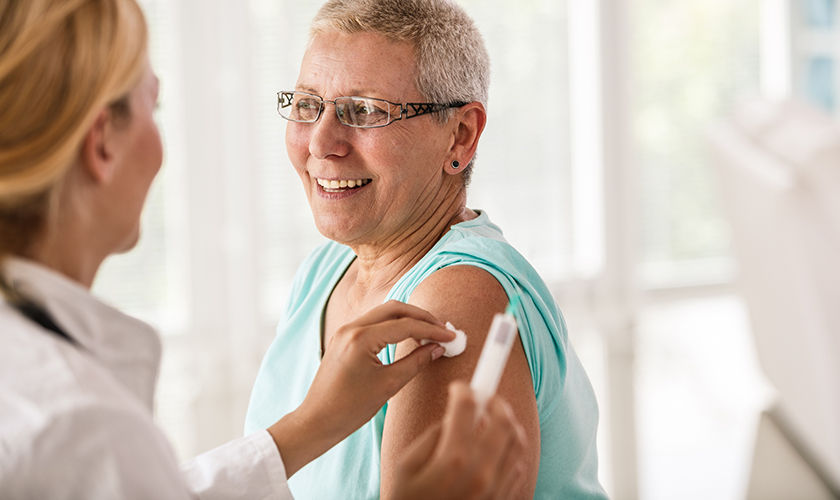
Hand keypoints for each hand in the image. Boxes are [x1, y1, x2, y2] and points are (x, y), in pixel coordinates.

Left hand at [268, 300, 454, 476]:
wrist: (317, 420)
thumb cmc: (350, 408)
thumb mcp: (388, 385)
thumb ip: (415, 362)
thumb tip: (437, 348)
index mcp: (361, 339)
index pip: (406, 325)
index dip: (432, 331)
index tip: (451, 337)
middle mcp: (352, 328)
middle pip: (395, 308)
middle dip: (422, 317)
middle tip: (443, 329)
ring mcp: (345, 330)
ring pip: (384, 312)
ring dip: (408, 319)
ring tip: (429, 333)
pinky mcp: (344, 337)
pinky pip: (374, 322)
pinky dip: (394, 325)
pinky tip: (408, 337)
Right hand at [389, 381, 527, 499]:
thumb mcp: (406, 466)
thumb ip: (433, 436)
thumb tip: (454, 417)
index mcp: (454, 459)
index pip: (468, 406)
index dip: (465, 389)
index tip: (460, 388)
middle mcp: (482, 472)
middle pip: (503, 419)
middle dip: (494, 401)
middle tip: (483, 398)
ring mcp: (497, 489)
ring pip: (517, 440)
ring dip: (506, 424)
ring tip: (490, 423)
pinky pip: (517, 466)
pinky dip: (509, 451)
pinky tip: (492, 451)